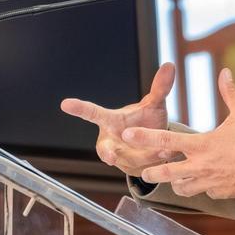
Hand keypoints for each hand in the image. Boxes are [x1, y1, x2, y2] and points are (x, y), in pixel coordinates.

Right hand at [61, 62, 177, 176]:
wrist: (155, 144)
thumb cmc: (147, 121)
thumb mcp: (154, 104)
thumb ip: (160, 88)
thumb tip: (169, 65)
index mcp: (111, 121)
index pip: (93, 113)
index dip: (79, 108)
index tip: (65, 103)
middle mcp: (112, 141)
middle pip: (104, 148)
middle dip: (108, 152)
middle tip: (111, 155)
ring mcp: (122, 158)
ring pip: (130, 159)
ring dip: (145, 155)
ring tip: (161, 149)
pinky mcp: (134, 170)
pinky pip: (143, 167)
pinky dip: (156, 161)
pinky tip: (167, 155)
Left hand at [122, 68, 234, 198]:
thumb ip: (230, 93)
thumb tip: (224, 72)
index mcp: (203, 144)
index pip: (166, 141)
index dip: (144, 138)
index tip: (127, 135)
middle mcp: (201, 166)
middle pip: (166, 173)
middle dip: (151, 173)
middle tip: (144, 170)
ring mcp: (209, 182)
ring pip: (181, 188)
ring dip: (176, 182)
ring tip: (176, 177)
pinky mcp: (219, 194)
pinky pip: (203, 192)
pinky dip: (200, 188)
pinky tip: (205, 181)